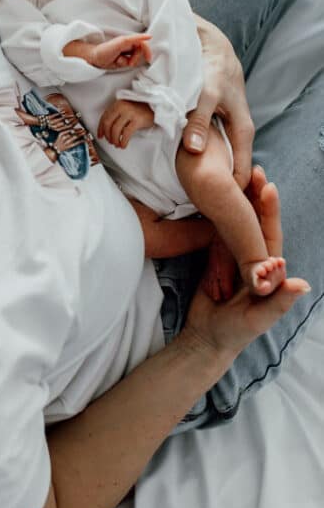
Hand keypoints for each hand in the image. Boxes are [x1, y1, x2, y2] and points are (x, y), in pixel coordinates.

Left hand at [92, 33, 151, 69]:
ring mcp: (125, 53)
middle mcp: (128, 46)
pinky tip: (117, 62)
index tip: (148, 59)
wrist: (95, 58)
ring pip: (135, 59)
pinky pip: (129, 64)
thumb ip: (136, 38)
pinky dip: (124, 64)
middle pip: (140, 53)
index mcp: (129, 40)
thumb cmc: (106, 49)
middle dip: (135, 59)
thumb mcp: (122, 42)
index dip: (147, 51)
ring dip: (128, 62)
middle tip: (128, 62)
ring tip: (119, 60)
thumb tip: (150, 36)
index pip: (143, 44)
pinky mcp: (122, 60)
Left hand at [98, 99, 154, 147]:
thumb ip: (117, 115)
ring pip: (115, 130)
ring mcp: (130, 113)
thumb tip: (106, 130)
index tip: (100, 136)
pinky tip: (123, 145)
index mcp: (117, 104)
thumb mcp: (126, 109)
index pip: (104, 117)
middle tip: (110, 141)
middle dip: (108, 135)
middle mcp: (122, 107)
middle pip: (108, 124)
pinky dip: (123, 141)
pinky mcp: (137, 120)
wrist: (156, 107)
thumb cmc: (141, 109)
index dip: (100, 129)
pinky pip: (126, 133)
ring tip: (117, 144)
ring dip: (114, 140)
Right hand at [183, 167, 309, 357]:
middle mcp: (254, 258)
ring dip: (238, 198)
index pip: (270, 234)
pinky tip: (215, 193)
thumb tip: (302, 283)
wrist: (205, 339)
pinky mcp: (216, 256)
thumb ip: (279, 303)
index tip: (267, 186)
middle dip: (255, 195)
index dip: (269, 210)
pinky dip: (220, 211)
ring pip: (237, 222)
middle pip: (255, 221)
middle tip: (251, 168)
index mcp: (269, 270)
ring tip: (233, 173)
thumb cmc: (234, 333)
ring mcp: (235, 255)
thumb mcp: (257, 320)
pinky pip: (219, 230)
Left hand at [184, 15, 254, 188]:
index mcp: (242, 133)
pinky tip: (178, 163)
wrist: (211, 46)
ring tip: (183, 187)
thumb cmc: (212, 69)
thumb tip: (194, 150)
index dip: (228, 194)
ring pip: (216, 159)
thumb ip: (199, 121)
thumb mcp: (206, 94)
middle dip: (214, 187)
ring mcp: (225, 130)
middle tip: (192, 202)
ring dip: (202, 171)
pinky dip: (194, 155)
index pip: (240, 176)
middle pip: (229, 171)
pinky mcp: (212, 123)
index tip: (209, 206)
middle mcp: (237, 135)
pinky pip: (205, 147)